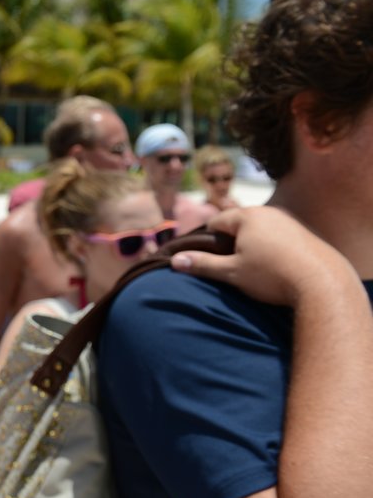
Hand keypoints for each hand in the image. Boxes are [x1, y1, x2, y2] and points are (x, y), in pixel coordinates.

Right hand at [171, 206, 356, 306]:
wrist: (323, 284)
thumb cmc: (272, 276)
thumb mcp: (231, 272)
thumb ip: (202, 264)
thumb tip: (173, 261)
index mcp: (247, 217)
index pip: (216, 223)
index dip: (208, 242)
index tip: (211, 260)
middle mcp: (269, 212)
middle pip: (239, 224)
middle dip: (232, 242)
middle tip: (233, 266)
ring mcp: (290, 221)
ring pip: (260, 230)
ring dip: (253, 245)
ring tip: (256, 269)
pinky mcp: (306, 233)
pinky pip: (279, 236)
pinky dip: (273, 248)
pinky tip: (278, 267)